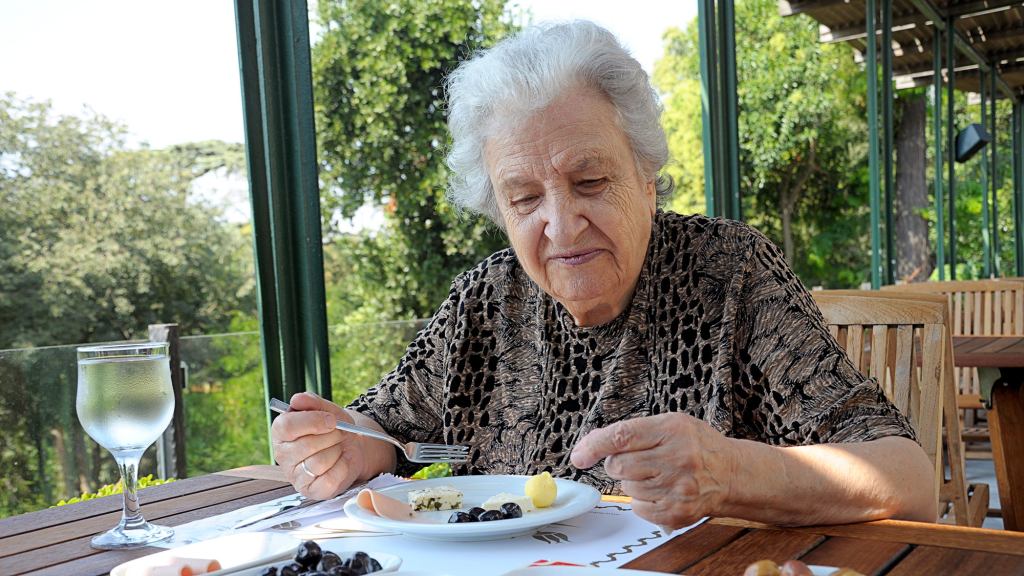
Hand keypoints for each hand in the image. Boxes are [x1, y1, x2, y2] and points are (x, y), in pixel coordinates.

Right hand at [270, 392, 365, 499]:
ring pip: (318, 463)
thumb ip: (312, 402)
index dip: (312, 421)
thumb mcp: (326, 410)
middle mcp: (283, 455)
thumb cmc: (333, 429)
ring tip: (338, 446)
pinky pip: (329, 479)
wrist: (350, 447)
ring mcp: (295, 476)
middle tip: (340, 433)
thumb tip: (297, 400)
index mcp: (281, 432)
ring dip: (336, 451)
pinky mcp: (311, 490)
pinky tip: (340, 461)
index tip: (331, 420)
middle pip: (306, 445)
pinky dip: (342, 467)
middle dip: (331, 436)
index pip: (286, 426)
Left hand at [570, 413, 735, 529]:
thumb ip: (632, 431)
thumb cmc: (695, 445)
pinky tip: (661, 490)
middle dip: (618, 464)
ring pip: (627, 488)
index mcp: (672, 430)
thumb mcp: (670, 424)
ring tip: (657, 475)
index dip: (594, 445)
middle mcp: (676, 459)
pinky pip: (638, 508)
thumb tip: (591, 444)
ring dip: (633, 482)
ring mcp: (677, 488)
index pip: (622, 436)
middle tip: (637, 461)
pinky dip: (643, 500)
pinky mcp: (677, 512)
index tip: (579, 455)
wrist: (730, 474)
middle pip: (618, 466)